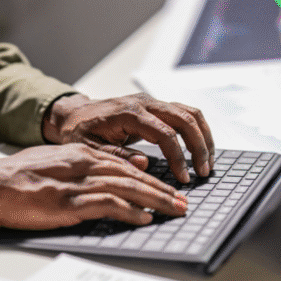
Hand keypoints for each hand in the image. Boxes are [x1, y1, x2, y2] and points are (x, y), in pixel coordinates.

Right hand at [0, 144, 187, 229]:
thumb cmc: (16, 177)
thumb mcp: (54, 161)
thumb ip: (83, 163)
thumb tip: (113, 170)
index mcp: (81, 155)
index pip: (125, 165)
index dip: (151, 178)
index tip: (168, 189)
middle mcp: (84, 165)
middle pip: (134, 175)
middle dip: (162, 189)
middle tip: (183, 203)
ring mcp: (77, 184)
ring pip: (127, 188)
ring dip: (155, 200)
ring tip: (174, 211)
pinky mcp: (68, 203)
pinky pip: (107, 204)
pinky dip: (129, 211)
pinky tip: (143, 218)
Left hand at [42, 93, 214, 182]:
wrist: (74, 114)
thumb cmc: (79, 132)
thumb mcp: (89, 148)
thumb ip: (116, 155)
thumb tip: (144, 163)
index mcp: (129, 113)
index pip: (165, 134)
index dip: (178, 157)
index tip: (183, 178)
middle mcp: (145, 103)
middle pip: (185, 119)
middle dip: (199, 147)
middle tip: (203, 172)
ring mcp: (153, 102)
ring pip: (190, 113)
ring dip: (203, 137)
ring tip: (207, 163)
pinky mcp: (156, 107)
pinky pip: (185, 114)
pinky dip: (197, 131)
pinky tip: (200, 150)